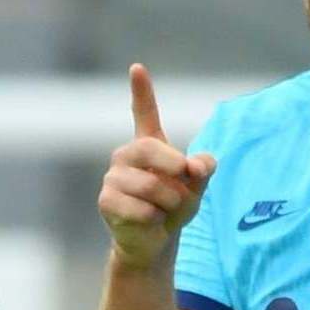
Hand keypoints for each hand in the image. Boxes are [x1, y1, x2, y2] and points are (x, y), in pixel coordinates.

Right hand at [98, 64, 215, 270]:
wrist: (154, 241)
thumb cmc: (173, 208)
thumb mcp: (197, 186)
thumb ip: (203, 169)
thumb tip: (196, 165)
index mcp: (148, 146)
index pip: (144, 113)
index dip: (142, 91)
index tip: (137, 68)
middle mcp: (126, 156)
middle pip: (151, 149)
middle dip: (175, 171)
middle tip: (184, 188)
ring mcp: (113, 177)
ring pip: (152, 187)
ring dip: (170, 204)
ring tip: (164, 211)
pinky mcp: (106, 200)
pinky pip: (142, 209)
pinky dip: (155, 219)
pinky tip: (149, 222)